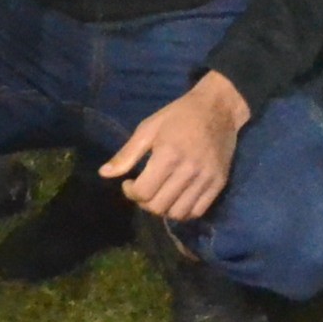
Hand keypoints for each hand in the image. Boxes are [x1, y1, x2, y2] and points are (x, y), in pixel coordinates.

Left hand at [102, 70, 249, 220]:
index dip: (130, 192)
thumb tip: (103, 174)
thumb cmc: (180, 115)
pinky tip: (177, 198)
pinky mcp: (219, 183)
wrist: (219, 107)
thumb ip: (127, 153)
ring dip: (164, 209)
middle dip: (144, 202)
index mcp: (169, 154)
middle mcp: (189, 169)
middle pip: (159, 207)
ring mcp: (206, 178)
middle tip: (144, 189)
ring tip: (160, 195)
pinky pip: (198, 212)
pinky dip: (184, 211)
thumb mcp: (149, 127)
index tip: (130, 183)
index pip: (143, 192)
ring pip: (178, 214)